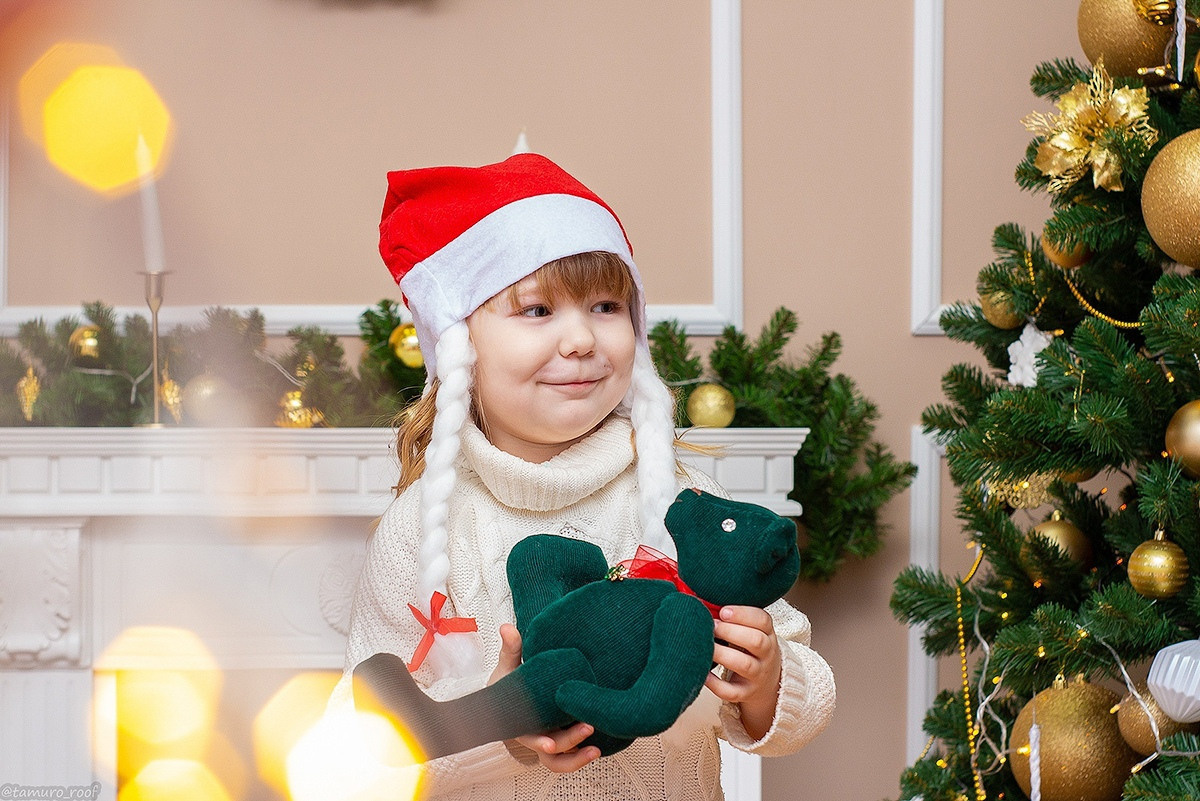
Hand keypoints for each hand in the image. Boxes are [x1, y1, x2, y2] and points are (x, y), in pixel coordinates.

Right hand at [490, 623, 601, 771]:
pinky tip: (597, 748)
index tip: (549, 744)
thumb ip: (511, 649)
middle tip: (587, 727)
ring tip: (595, 749)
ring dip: (577, 759)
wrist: (515, 696)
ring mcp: (548, 740)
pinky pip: (570, 756)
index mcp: (519, 723)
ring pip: (560, 761)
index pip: (528, 737)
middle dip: (569, 741)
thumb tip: (506, 627)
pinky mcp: (561, 739)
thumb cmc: (509, 684)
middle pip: (550, 750)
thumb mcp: (508, 667)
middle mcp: (534, 735)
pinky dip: (580, 757)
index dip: (539, 743)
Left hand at [705, 605, 782, 740]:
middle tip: (710, 625)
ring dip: (723, 655)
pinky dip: (717, 685)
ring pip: (746, 665)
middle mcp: (766, 654)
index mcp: (767, 633)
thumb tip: (695, 597)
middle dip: (731, 631)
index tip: (723, 610)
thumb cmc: (749, 648)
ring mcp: (757, 675)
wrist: (768, 682)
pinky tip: (703, 674)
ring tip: (705, 647)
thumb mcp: (750, 631)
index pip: (763, 620)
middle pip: (756, 641)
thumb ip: (732, 617)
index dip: (744, 614)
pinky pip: (733, 692)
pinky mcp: (746, 693)